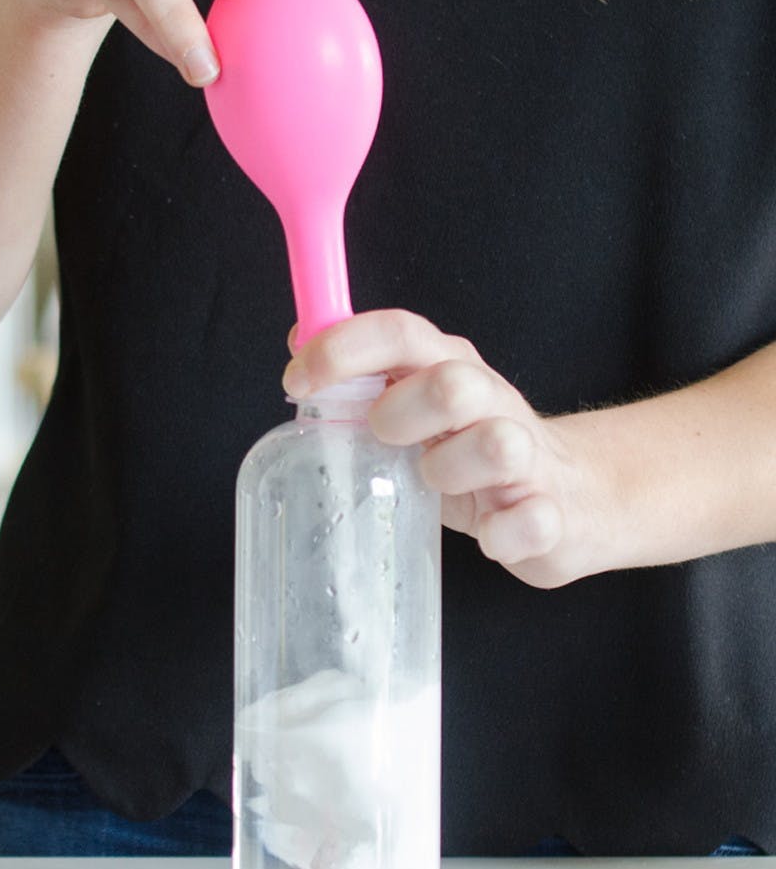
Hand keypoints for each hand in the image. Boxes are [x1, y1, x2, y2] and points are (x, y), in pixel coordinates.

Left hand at [285, 310, 616, 588]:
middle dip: (398, 413)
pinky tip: (489, 536)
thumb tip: (301, 337)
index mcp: (447, 368)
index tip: (297, 382)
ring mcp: (526, 457)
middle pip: (451, 383)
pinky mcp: (548, 513)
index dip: (343, 349)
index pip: (400, 332)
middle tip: (380, 439)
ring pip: (497, 445)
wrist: (572, 495)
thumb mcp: (413, 401)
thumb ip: (364, 375)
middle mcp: (490, 402)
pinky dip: (505, 533)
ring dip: (450, 470)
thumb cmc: (467, 450)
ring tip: (433, 485)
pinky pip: (533, 520)